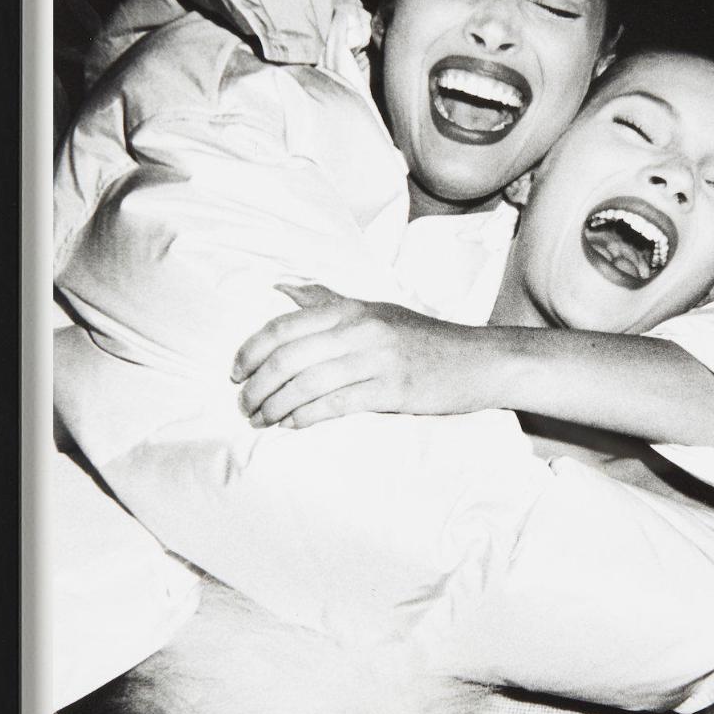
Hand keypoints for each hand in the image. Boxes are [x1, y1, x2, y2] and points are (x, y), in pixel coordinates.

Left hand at [232, 284, 481, 426]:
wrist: (478, 361)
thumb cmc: (421, 339)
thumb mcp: (375, 310)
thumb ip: (326, 301)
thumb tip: (281, 287)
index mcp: (351, 309)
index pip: (283, 326)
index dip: (250, 351)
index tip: (235, 373)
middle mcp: (361, 329)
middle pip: (288, 358)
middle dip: (257, 387)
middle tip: (244, 405)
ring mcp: (377, 360)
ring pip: (307, 384)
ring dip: (275, 407)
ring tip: (262, 421)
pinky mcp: (392, 390)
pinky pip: (336, 405)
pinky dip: (306, 417)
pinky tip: (292, 425)